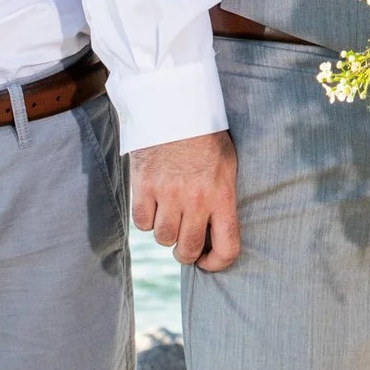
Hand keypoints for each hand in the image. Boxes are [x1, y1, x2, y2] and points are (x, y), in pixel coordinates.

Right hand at [130, 130, 240, 270]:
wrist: (176, 106)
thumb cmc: (205, 137)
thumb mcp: (227, 165)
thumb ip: (222, 199)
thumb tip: (215, 232)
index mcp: (222, 194)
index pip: (228, 246)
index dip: (218, 263)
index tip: (208, 261)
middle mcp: (196, 199)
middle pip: (188, 249)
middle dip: (187, 253)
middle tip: (185, 243)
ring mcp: (168, 194)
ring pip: (163, 239)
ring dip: (166, 233)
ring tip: (170, 216)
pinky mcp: (143, 186)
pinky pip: (142, 223)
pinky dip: (146, 220)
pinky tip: (153, 205)